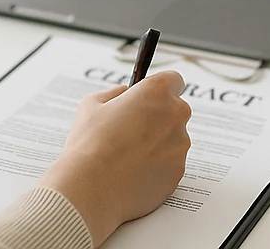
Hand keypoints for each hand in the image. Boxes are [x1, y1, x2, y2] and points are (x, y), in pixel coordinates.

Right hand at [38, 70, 191, 245]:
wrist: (92, 189)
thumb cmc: (90, 145)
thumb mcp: (92, 105)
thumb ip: (114, 94)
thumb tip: (124, 94)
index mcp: (156, 92)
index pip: (174, 80)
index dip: (160, 88)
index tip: (150, 97)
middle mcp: (174, 116)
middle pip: (176, 110)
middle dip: (159, 116)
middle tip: (133, 128)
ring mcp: (179, 146)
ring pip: (174, 138)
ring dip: (159, 142)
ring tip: (128, 154)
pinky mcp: (178, 172)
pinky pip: (171, 163)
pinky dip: (158, 165)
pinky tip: (134, 170)